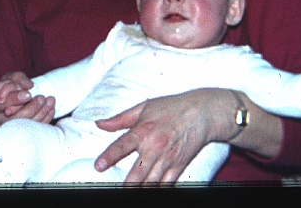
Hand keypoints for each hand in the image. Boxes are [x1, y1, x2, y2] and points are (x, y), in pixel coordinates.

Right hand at [0, 71, 54, 130]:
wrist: (11, 101)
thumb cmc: (11, 87)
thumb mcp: (11, 78)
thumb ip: (18, 78)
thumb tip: (29, 85)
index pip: (2, 105)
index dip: (15, 99)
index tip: (28, 94)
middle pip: (15, 118)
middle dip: (31, 107)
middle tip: (42, 97)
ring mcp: (8, 131)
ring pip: (26, 125)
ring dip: (41, 113)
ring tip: (51, 100)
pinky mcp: (20, 135)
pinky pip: (34, 129)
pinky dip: (45, 119)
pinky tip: (51, 109)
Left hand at [93, 88, 236, 183]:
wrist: (202, 113)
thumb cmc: (171, 107)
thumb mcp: (143, 107)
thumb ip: (119, 119)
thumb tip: (99, 124)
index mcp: (143, 131)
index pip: (122, 146)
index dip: (109, 157)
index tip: (98, 166)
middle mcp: (155, 147)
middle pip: (138, 172)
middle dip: (127, 184)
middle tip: (116, 189)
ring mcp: (168, 159)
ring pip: (151, 182)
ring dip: (140, 189)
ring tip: (130, 192)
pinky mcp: (179, 166)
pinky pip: (167, 184)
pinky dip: (157, 189)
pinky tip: (149, 190)